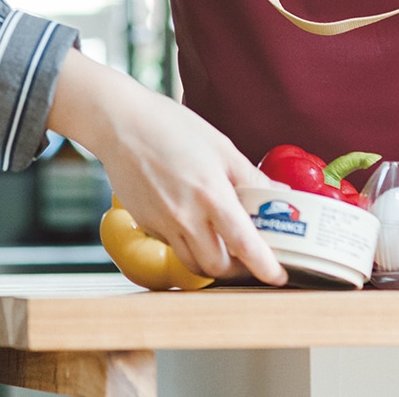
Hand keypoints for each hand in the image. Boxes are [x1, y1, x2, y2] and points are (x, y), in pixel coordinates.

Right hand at [47, 49, 287, 285]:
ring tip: (224, 246)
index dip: (265, 267)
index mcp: (211, 195)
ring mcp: (162, 223)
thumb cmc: (170, 127)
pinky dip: (188, 244)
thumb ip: (251, 176)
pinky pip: (173, 246)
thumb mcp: (221, 147)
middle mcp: (186, 216)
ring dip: (212, 262)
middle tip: (251, 257)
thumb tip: (279, 193)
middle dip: (239, 270)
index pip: (245, 245)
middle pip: (218, 267)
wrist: (120, 123)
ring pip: (193, 264)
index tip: (278, 275)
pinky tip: (193, 223)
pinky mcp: (146, 224)